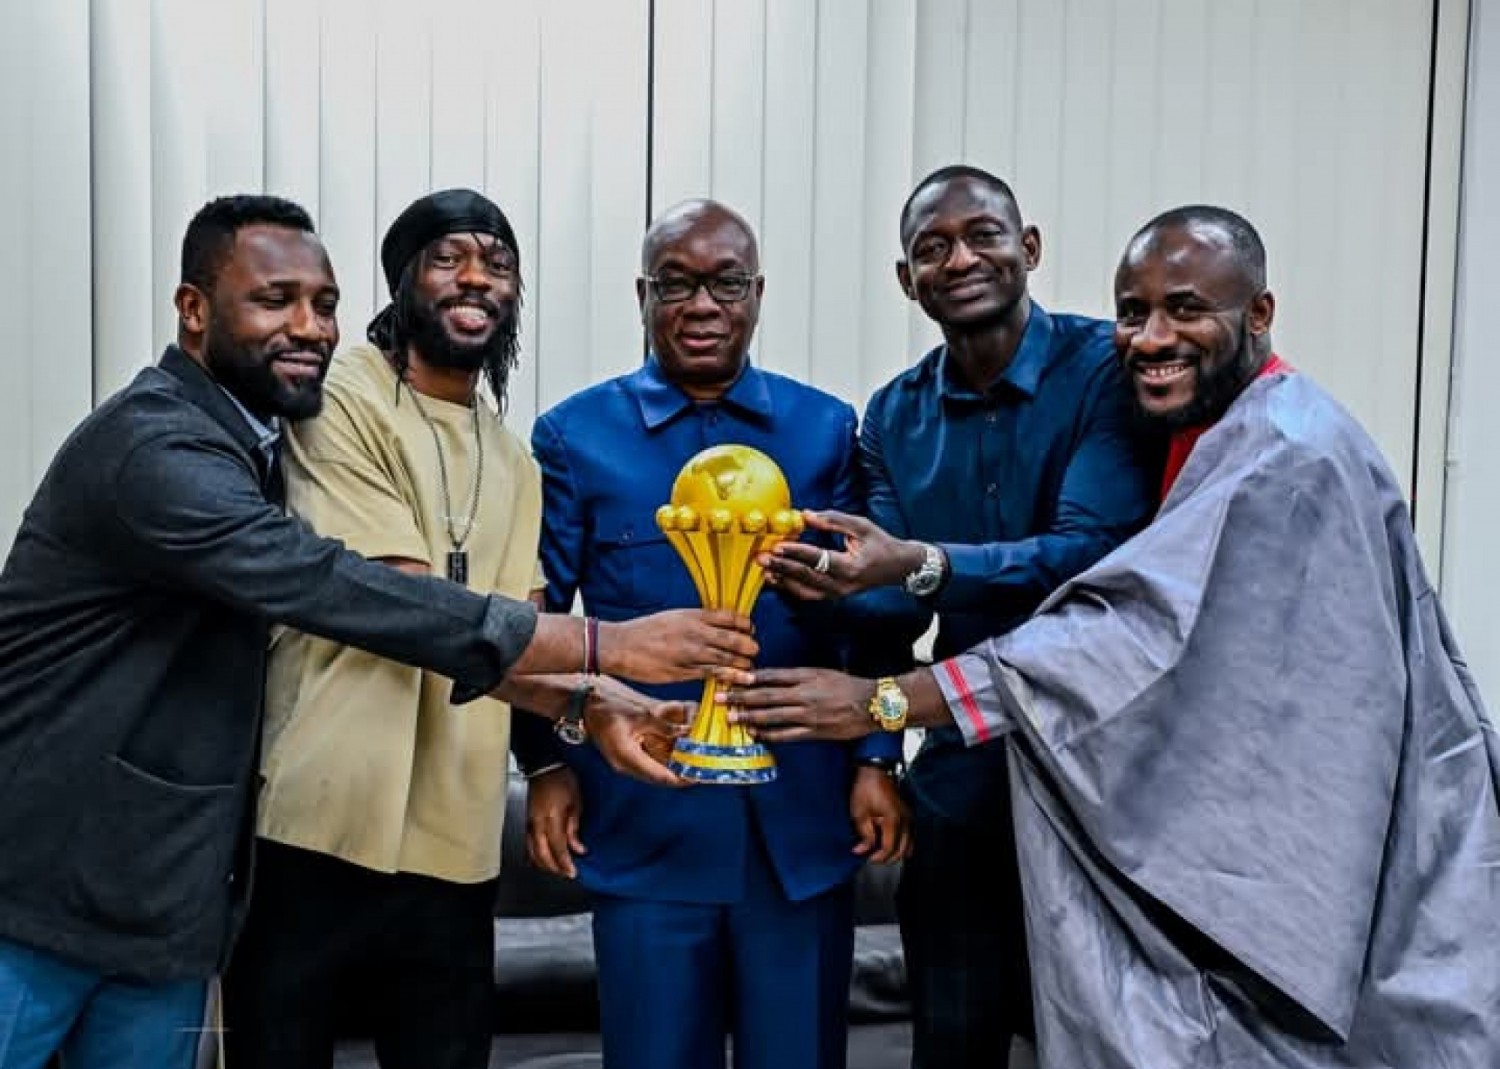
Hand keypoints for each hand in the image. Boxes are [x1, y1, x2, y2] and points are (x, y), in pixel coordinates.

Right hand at [525, 766, 584, 877]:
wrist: (544, 765)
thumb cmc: (562, 779)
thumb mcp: (576, 801)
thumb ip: (574, 827)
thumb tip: (578, 847)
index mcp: (552, 817)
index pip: (558, 847)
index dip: (565, 862)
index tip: (572, 871)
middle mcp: (537, 823)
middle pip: (543, 854)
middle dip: (554, 867)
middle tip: (565, 874)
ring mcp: (529, 822)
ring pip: (532, 851)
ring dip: (543, 864)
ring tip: (554, 870)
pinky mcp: (525, 820)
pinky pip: (527, 843)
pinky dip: (532, 855)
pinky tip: (538, 859)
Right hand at [584, 674, 693, 785]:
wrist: (585, 703)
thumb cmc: (607, 705)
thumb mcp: (641, 713)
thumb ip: (664, 725)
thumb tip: (686, 731)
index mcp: (627, 758)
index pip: (660, 777)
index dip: (681, 779)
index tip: (698, 777)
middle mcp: (626, 765)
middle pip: (658, 777)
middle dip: (680, 774)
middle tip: (701, 768)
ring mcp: (624, 761)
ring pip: (654, 771)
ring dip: (672, 768)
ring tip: (693, 762)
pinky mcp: (625, 755)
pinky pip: (648, 763)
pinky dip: (663, 760)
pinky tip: (677, 752)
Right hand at [601, 609, 757, 684]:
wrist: (620, 646)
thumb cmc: (646, 631)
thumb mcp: (673, 616)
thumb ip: (696, 620)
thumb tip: (718, 625)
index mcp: (692, 616)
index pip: (730, 617)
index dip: (745, 624)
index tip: (749, 629)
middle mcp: (694, 633)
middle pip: (734, 639)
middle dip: (749, 646)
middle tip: (753, 651)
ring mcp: (690, 653)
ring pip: (727, 659)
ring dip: (742, 664)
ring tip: (749, 668)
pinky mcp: (683, 672)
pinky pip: (712, 675)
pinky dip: (728, 677)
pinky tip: (739, 680)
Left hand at [721, 668, 877, 742]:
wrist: (872, 704)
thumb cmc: (847, 686)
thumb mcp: (822, 672)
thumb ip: (798, 676)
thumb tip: (771, 679)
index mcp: (806, 676)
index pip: (771, 676)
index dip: (749, 678)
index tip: (731, 677)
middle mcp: (804, 694)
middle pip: (765, 695)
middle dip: (739, 697)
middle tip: (719, 697)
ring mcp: (808, 715)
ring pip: (772, 716)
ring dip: (748, 716)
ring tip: (730, 717)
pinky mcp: (814, 732)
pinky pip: (786, 735)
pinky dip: (768, 734)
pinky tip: (754, 733)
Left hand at [759, 510, 924, 598]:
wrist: (898, 567)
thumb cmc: (881, 544)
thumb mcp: (861, 526)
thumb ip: (833, 520)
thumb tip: (805, 515)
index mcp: (851, 567)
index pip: (819, 559)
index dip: (798, 552)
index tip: (779, 544)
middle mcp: (843, 585)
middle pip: (807, 578)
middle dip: (782, 567)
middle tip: (762, 558)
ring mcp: (838, 594)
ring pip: (804, 591)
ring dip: (783, 580)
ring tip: (765, 569)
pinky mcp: (834, 596)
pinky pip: (808, 594)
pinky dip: (791, 587)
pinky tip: (777, 577)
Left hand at [851, 766, 910, 863]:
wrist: (874, 772)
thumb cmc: (866, 788)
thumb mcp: (859, 813)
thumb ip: (864, 834)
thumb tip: (863, 850)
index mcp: (893, 820)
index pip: (889, 848)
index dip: (878, 857)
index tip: (867, 858)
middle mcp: (905, 820)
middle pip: (901, 850)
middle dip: (887, 858)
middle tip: (873, 858)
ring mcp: (909, 817)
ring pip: (908, 845)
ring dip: (896, 852)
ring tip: (881, 852)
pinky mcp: (908, 814)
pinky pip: (909, 836)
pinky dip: (902, 844)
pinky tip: (890, 844)